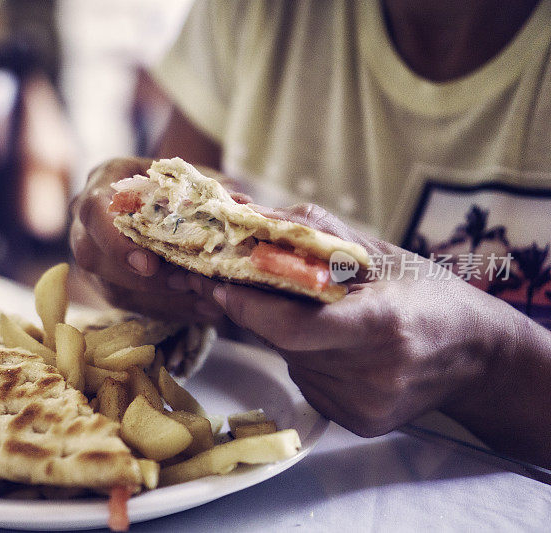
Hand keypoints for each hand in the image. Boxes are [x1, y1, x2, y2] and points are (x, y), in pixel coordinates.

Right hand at [69, 157, 223, 320]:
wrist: (167, 195)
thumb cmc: (178, 183)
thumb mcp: (195, 178)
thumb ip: (214, 190)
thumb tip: (243, 204)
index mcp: (104, 181)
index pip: (93, 211)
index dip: (116, 242)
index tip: (149, 265)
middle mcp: (87, 219)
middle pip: (93, 257)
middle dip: (140, 278)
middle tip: (186, 283)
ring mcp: (92, 253)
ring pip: (110, 287)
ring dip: (158, 299)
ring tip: (203, 301)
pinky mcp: (104, 281)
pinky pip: (128, 303)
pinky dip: (166, 309)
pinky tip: (201, 309)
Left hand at [191, 203, 519, 437]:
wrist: (478, 356)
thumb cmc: (427, 293)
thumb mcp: (381, 253)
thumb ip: (315, 232)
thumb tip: (252, 212)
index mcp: (381, 325)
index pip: (293, 326)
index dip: (250, 307)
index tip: (222, 285)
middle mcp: (373, 374)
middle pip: (287, 344)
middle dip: (266, 314)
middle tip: (256, 287)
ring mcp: (365, 405)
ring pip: (294, 364)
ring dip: (290, 337)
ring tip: (324, 316)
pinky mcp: (359, 423)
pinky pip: (310, 383)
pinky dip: (309, 360)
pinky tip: (338, 347)